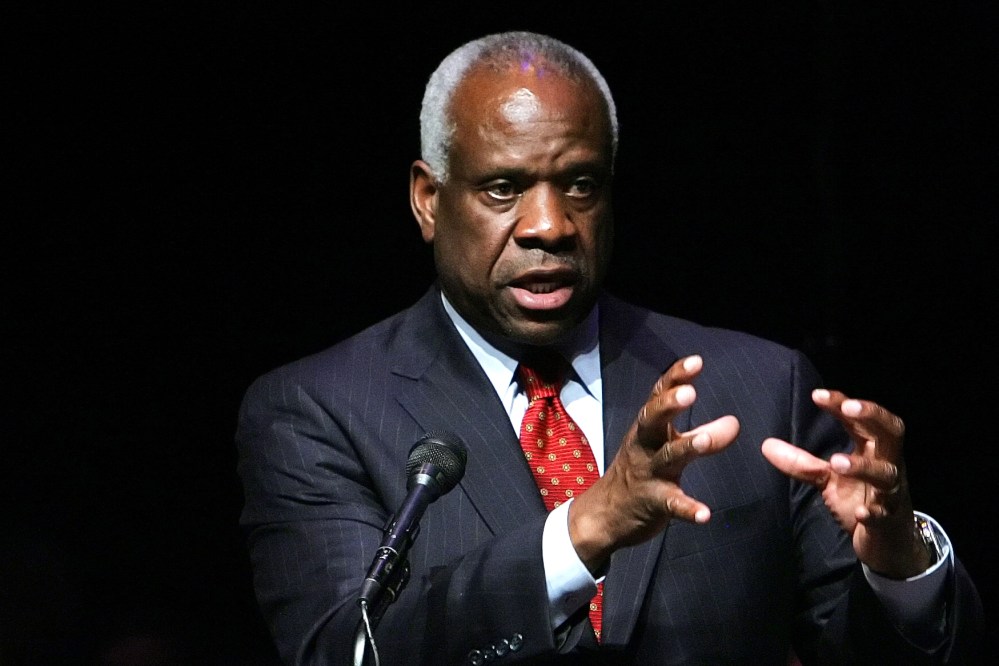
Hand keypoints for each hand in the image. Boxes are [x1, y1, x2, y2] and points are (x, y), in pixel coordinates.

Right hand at [568, 355, 739, 572]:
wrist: (605, 514)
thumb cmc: (640, 471)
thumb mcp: (667, 447)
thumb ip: (702, 434)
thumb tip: (735, 422)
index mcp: (648, 427)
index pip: (659, 396)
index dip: (676, 377)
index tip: (696, 361)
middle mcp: (644, 445)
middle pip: (652, 420)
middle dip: (668, 405)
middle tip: (689, 393)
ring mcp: (647, 473)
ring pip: (666, 457)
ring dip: (685, 447)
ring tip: (705, 441)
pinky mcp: (653, 503)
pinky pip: (672, 504)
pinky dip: (688, 508)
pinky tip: (705, 514)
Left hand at [761, 389, 928, 578]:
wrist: (889, 541)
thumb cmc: (862, 499)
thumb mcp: (829, 479)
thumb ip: (802, 463)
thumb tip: (766, 445)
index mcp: (872, 449)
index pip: (860, 420)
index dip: (842, 404)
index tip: (817, 395)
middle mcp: (887, 464)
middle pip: (891, 433)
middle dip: (872, 417)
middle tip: (848, 408)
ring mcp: (891, 492)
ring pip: (886, 473)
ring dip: (863, 466)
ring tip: (837, 462)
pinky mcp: (890, 520)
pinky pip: (885, 514)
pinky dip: (874, 512)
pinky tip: (861, 513)